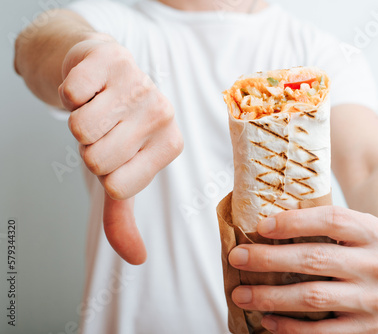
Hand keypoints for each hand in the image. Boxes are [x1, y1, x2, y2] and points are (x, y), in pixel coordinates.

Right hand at [59, 36, 183, 264]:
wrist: (102, 74)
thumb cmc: (115, 127)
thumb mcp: (121, 172)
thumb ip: (124, 216)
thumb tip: (137, 258)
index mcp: (170, 146)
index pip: (115, 184)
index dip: (103, 171)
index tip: (114, 149)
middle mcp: (163, 115)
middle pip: (96, 158)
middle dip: (89, 147)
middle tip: (104, 128)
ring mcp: (141, 84)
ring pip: (81, 128)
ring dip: (79, 119)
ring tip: (98, 108)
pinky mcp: (113, 58)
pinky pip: (71, 92)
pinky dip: (70, 92)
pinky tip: (91, 86)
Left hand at [228, 206, 377, 333]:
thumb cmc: (362, 245)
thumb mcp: (355, 225)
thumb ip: (320, 222)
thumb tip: (263, 224)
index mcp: (375, 232)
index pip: (331, 220)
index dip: (293, 222)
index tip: (260, 227)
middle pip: (316, 260)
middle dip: (270, 260)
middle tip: (238, 257)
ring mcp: (374, 299)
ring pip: (314, 297)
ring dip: (271, 297)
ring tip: (241, 294)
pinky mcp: (368, 328)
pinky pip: (323, 332)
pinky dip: (290, 327)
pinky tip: (267, 319)